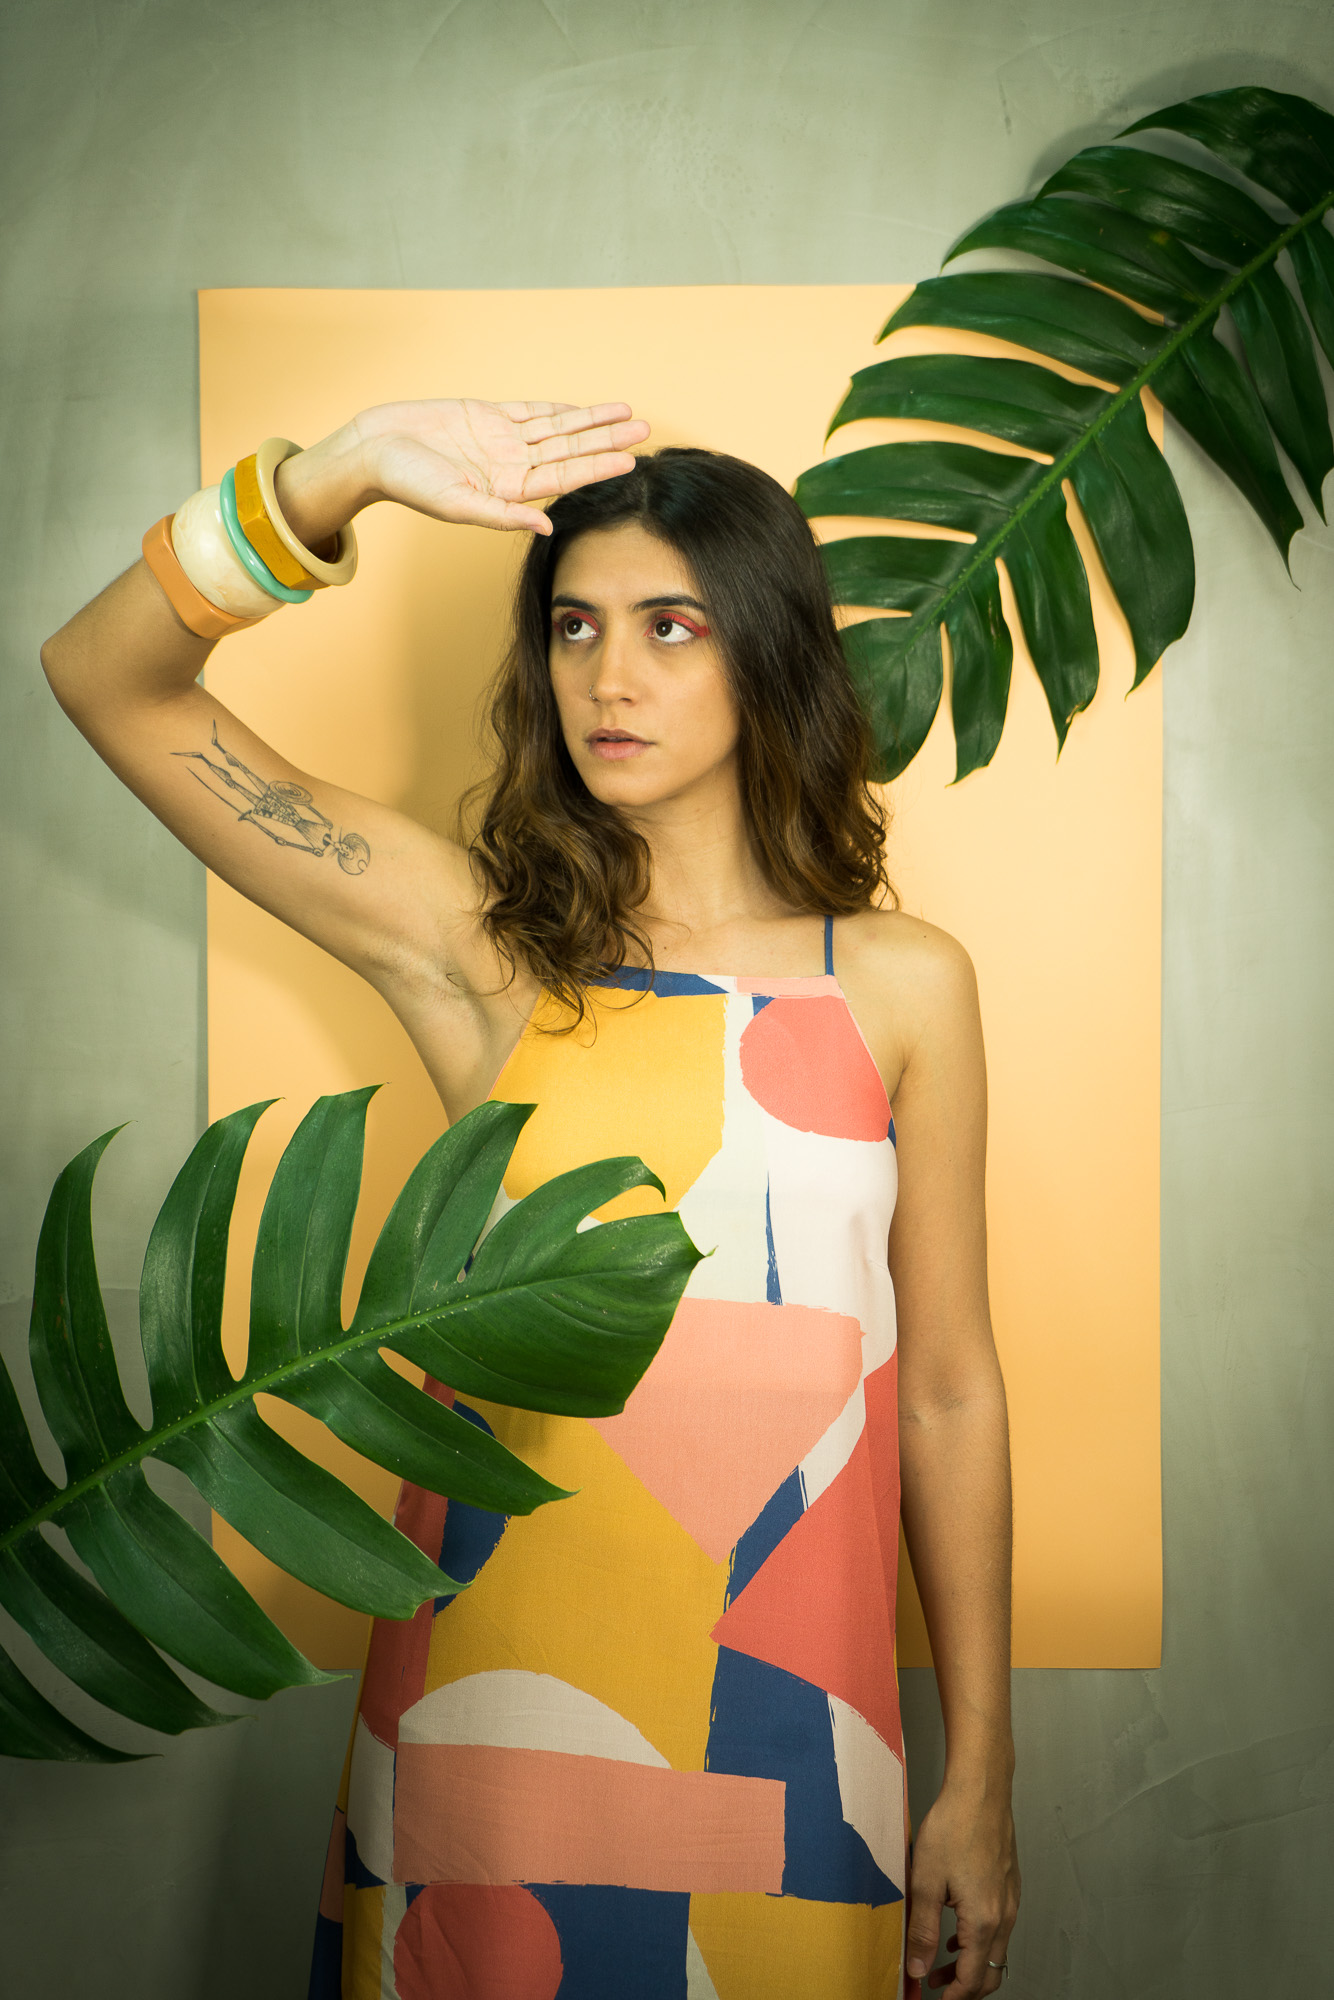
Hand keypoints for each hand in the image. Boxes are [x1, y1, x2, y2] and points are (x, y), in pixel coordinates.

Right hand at [274, 397, 649, 548]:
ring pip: (558, 429)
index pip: (564, 480)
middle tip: (644, 428)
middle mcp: (511, 468)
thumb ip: (501, 516)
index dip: (597, 468)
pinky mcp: (486, 417)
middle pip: (570, 451)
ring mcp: (501, 441)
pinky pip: (532, 412)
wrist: (373, 450)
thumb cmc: (408, 483)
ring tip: (627, 412)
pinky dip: (559, 409)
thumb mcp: (456, 504)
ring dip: (591, 421)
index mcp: (508, 492)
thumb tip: (545, 529)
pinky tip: (584, 409)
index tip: (629, 460)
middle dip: (607, 440)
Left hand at [905, 1783, 1019, 1997]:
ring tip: (941, 1961)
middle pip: (990, 1972)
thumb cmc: (954, 1826)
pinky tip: (958, 1931)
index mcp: (984, 1920)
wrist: (981, 1789)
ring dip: (971, 1964)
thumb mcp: (926, 1880)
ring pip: (996, 1951)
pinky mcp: (1009, 1884)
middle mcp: (1004, 1915)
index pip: (972, 1979)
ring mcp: (1010, 1900)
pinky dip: (980, 1941)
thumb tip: (919, 1969)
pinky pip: (999, 1928)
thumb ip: (923, 1930)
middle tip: (935, 1987)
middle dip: (964, 1987)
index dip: (953, 1997)